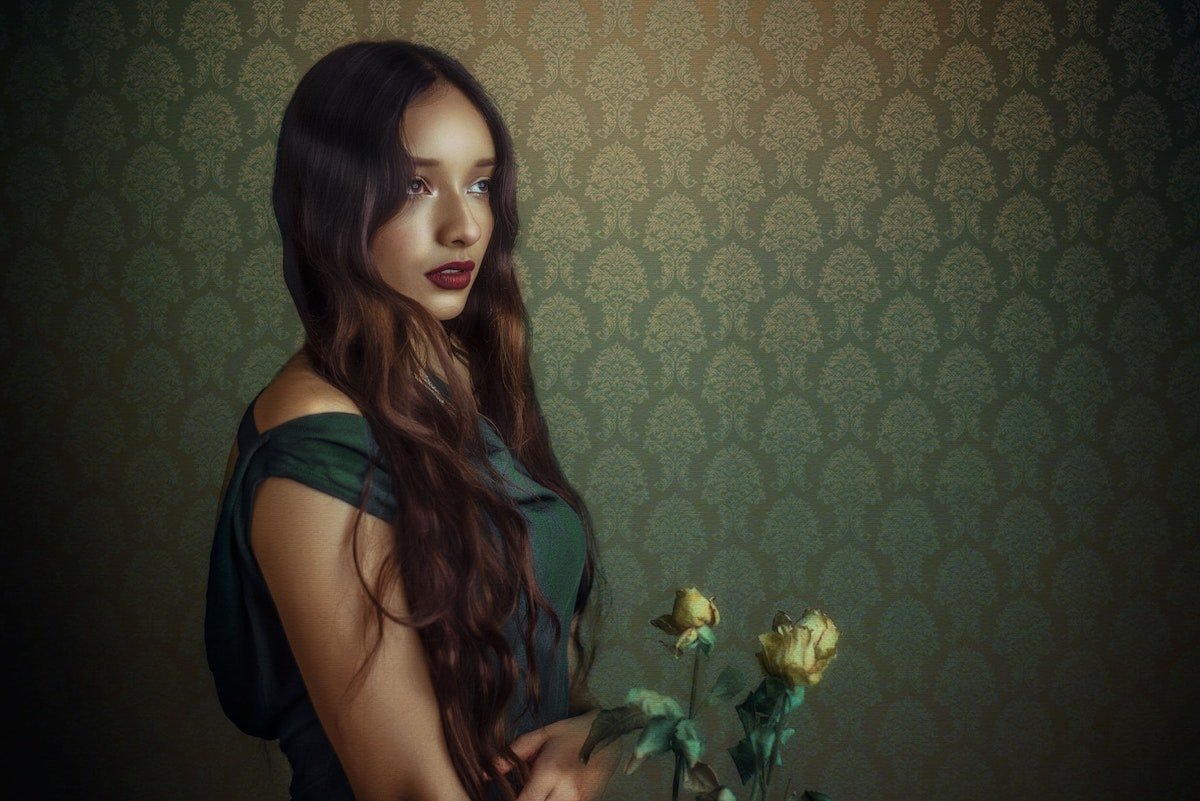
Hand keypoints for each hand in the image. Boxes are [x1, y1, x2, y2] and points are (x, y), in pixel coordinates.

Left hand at [495, 710, 624, 800]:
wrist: (610, 734)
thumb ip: (512, 755)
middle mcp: (567, 792)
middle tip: (520, 792)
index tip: (499, 797)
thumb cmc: (571, 732)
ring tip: (535, 792)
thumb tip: (481, 774)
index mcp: (551, 772)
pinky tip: (547, 795)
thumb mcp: (541, 735)